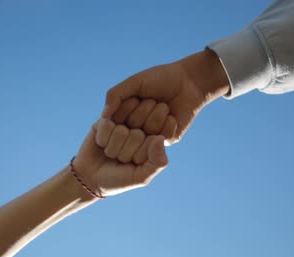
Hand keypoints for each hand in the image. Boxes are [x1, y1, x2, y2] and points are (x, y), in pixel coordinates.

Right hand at [74, 118, 167, 196]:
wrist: (91, 180)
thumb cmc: (119, 179)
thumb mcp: (141, 177)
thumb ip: (157, 162)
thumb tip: (159, 138)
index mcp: (152, 141)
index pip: (154, 140)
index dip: (140, 156)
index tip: (134, 164)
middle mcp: (139, 128)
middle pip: (137, 136)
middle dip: (125, 154)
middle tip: (120, 159)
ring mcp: (122, 122)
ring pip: (121, 131)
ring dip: (112, 148)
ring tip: (110, 153)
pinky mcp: (105, 120)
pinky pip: (106, 125)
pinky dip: (102, 140)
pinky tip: (101, 144)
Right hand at [102, 49, 229, 143]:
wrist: (189, 80)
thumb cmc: (160, 79)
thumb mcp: (135, 82)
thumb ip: (115, 95)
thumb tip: (104, 116)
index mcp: (125, 115)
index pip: (115, 122)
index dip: (128, 108)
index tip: (138, 96)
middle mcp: (136, 128)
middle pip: (132, 129)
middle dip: (144, 109)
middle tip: (153, 99)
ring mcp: (151, 136)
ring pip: (148, 133)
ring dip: (158, 113)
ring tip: (164, 105)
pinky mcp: (167, 140)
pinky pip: (162, 138)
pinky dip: (169, 121)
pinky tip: (173, 114)